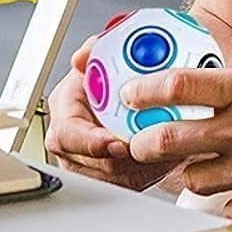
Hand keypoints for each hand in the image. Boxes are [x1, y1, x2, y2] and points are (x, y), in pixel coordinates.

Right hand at [43, 36, 180, 192]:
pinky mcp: (112, 173)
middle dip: (121, 162)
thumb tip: (83, 56)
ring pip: (112, 178)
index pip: (66, 134)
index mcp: (66, 109)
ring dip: (139, 168)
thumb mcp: (105, 50)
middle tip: (148, 150)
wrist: (135, 82)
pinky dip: (149, 172)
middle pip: (90, 164)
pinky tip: (165, 156)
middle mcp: (74, 138)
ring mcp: (90, 159)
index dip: (88, 142)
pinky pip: (128, 182)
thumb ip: (94, 49)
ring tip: (164, 151)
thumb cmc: (114, 68)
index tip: (114, 142)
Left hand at [124, 66, 231, 226]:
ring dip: (189, 178)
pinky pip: (224, 211)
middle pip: (171, 139)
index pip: (180, 85)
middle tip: (140, 146)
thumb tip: (209, 91)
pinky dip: (224, 207)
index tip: (130, 96)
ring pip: (192, 180)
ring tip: (200, 173)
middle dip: (147, 145)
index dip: (146, 91)